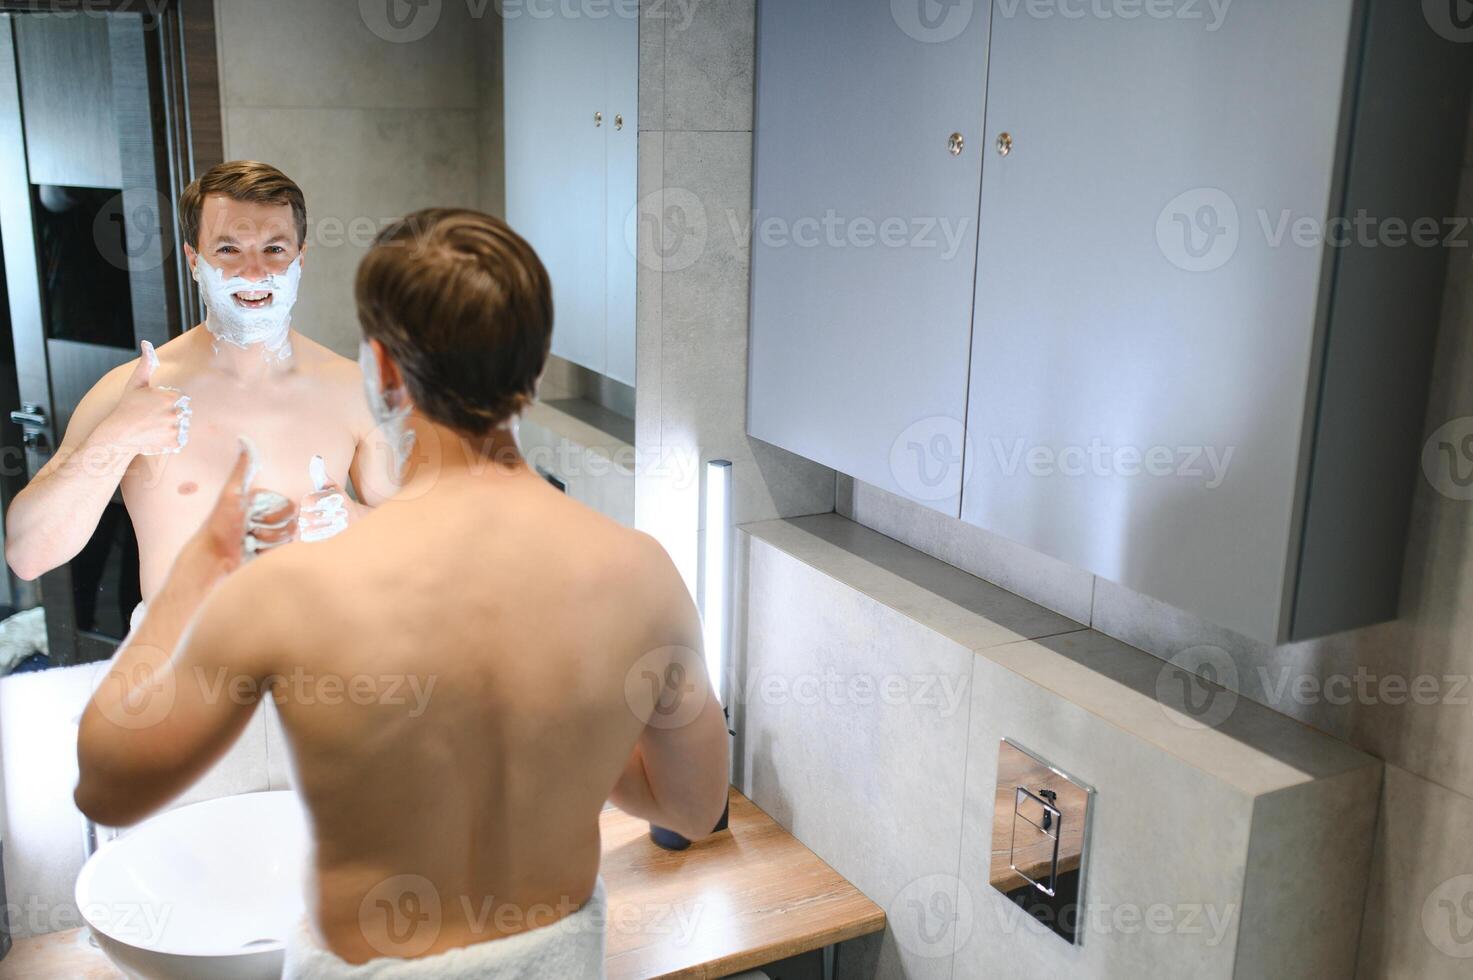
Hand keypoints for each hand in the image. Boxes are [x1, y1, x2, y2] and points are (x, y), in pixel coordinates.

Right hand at [93, 341, 190, 456]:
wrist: (117, 433)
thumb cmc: (127, 406)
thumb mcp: (136, 383)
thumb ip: (146, 364)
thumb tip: (146, 343)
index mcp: (170, 397)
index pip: (180, 398)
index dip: (167, 401)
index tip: (154, 405)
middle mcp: (175, 413)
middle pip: (183, 412)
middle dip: (171, 413)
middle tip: (153, 417)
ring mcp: (175, 429)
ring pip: (181, 425)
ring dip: (171, 426)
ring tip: (154, 426)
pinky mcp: (174, 442)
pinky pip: (179, 439)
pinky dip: (170, 438)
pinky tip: (156, 435)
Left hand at [179, 438, 297, 580]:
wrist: (214, 558)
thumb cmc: (220, 524)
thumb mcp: (232, 493)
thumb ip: (243, 468)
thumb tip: (243, 437)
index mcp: (262, 498)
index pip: (290, 506)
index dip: (274, 515)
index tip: (253, 516)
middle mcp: (267, 513)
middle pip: (292, 521)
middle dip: (271, 529)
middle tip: (249, 530)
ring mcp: (270, 531)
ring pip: (289, 536)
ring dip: (268, 541)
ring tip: (248, 541)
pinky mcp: (270, 549)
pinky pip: (284, 549)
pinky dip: (268, 551)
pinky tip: (252, 550)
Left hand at [297, 454, 350, 541]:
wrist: (357, 524)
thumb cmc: (338, 502)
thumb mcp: (332, 486)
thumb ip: (321, 473)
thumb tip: (315, 458)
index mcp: (336, 500)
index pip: (308, 501)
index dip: (308, 501)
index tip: (314, 501)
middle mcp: (337, 516)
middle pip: (305, 515)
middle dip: (306, 513)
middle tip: (315, 513)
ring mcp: (334, 531)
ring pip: (305, 528)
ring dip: (306, 525)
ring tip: (315, 522)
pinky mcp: (330, 542)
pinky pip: (308, 539)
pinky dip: (308, 535)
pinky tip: (316, 531)